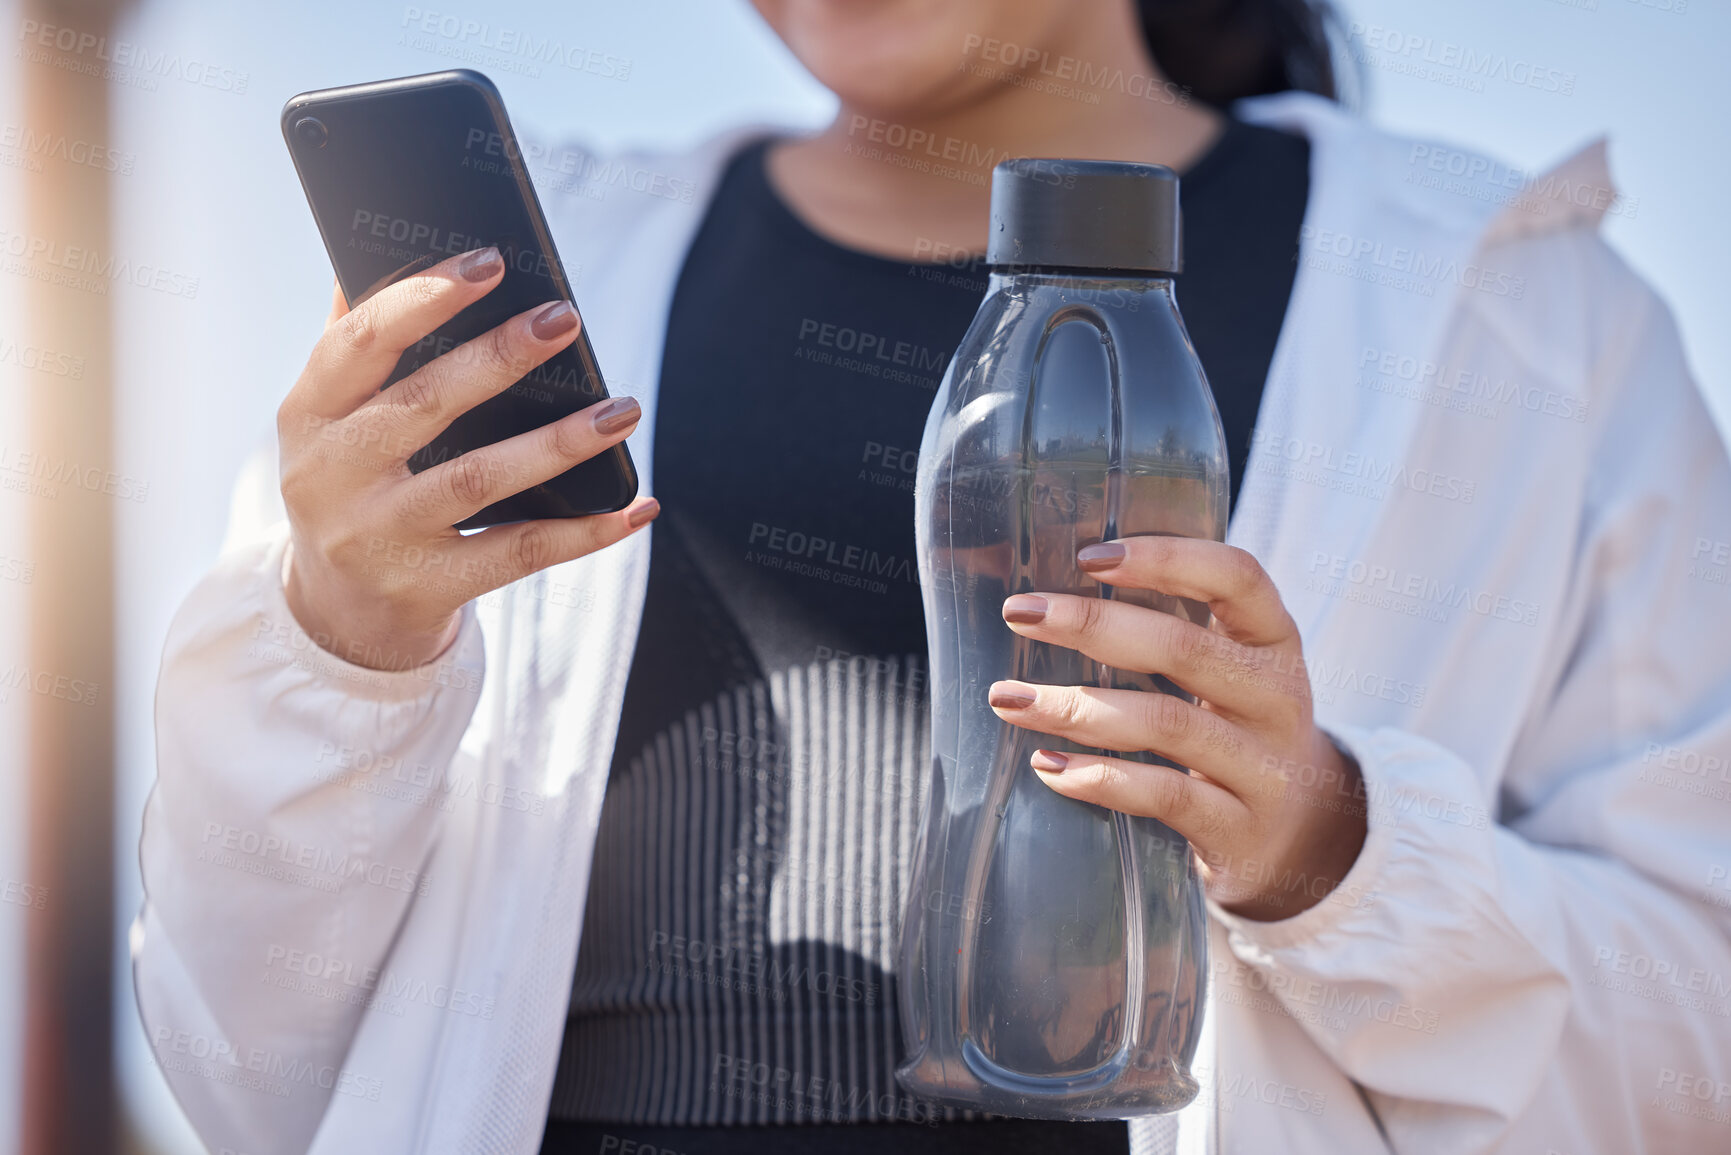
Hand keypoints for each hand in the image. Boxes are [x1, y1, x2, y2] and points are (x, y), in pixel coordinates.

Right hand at [278, 248, 658, 671]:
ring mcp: (380, 539)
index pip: (357, 343)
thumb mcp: (330, 418)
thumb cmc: (351, 482)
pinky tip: (636, 508)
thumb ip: (357, 342)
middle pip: (425, 407)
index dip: (421, 298)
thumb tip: (378, 246)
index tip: (490, 261)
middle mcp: (333, 477)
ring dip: (558, 443)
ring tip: (622, 409)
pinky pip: (518, 555)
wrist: (337, 610)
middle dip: (499, 358)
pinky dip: (584, 533)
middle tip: (566, 318)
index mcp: (308, 415)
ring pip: (479, 481)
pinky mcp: (428, 588)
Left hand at [989, 536, 1365, 921]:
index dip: (1167, 558)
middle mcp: (1277, 697)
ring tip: (1009, 699)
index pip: (1236, 577)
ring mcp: (1264, 767)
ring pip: (1166, 724)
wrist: (1300, 838)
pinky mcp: (1238, 828)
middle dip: (1092, 625)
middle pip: (1185, 648)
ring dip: (1077, 708)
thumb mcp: (1225, 673)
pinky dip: (1099, 778)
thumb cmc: (1234, 731)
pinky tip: (1047, 765)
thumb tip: (1048, 598)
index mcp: (1272, 640)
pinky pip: (1164, 795)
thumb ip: (1164, 633)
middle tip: (1019, 613)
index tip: (1090, 557)